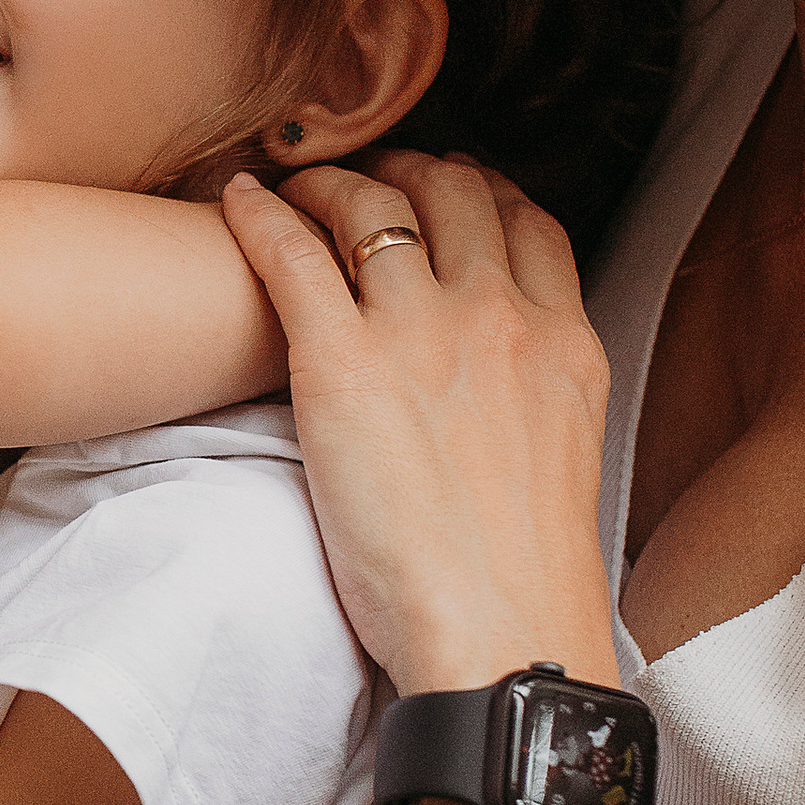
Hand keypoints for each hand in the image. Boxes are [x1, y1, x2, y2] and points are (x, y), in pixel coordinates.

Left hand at [220, 155, 618, 697]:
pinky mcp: (339, 363)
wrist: (498, 632)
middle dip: (409, 171)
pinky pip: (291, 252)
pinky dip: (260, 213)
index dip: (486, 190)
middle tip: (370, 178)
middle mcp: (499, 317)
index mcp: (564, 343)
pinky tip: (237, 197)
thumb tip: (505, 390)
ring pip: (371, 208)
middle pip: (454, 195)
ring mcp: (419, 332)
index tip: (453, 187)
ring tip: (302, 184)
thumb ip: (539, 397)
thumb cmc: (522, 580)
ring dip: (332, 183)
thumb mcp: (567, 460)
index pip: (531, 223)